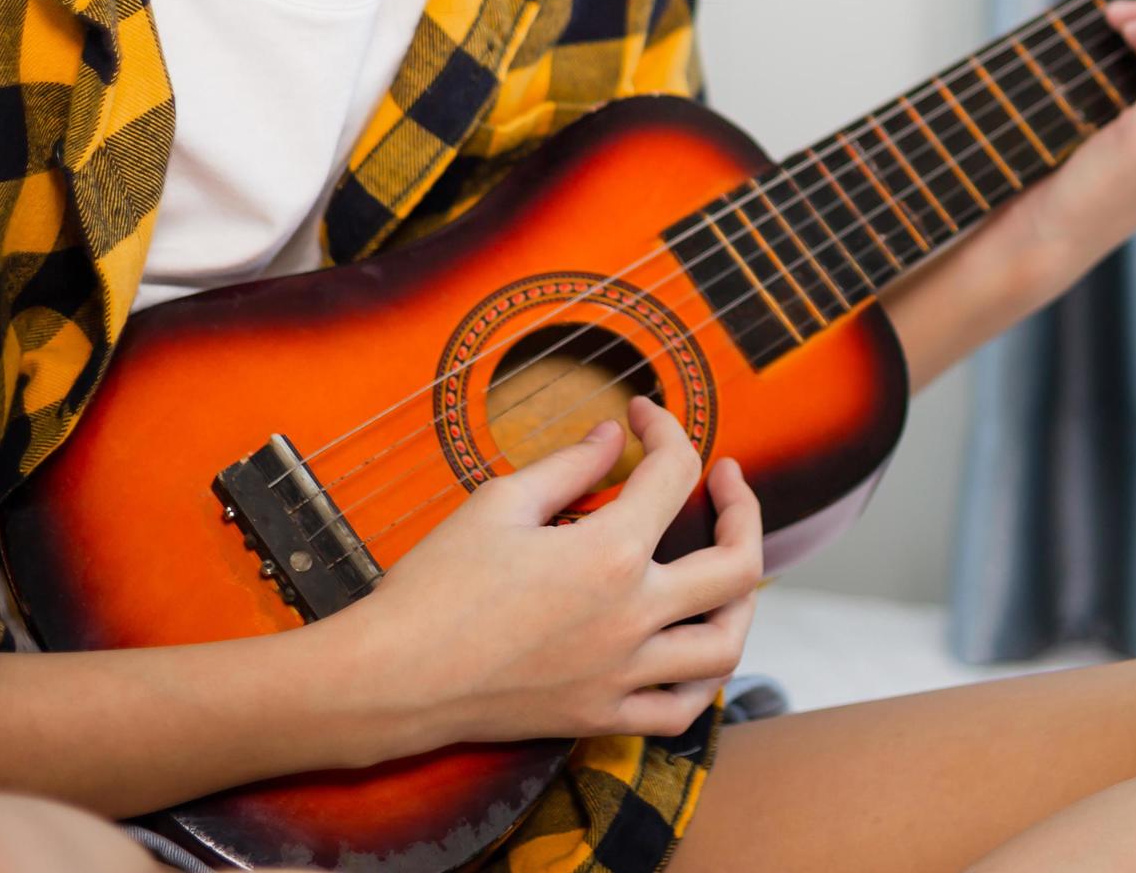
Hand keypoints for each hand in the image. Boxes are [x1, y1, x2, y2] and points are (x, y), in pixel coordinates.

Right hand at [324, 391, 761, 757]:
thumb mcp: (499, 503)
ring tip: (728, 569)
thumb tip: (614, 437)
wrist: (391, 679)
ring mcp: (621, 675)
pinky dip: (702, 681)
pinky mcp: (600, 716)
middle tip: (726, 480)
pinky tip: (692, 650)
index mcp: (609, 554)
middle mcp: (632, 617)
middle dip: (744, 509)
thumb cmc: (435, 586)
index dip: (666, 431)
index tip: (641, 418)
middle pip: (737, 565)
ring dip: (741, 601)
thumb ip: (570, 466)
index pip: (673, 475)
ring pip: (725, 646)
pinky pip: (680, 711)